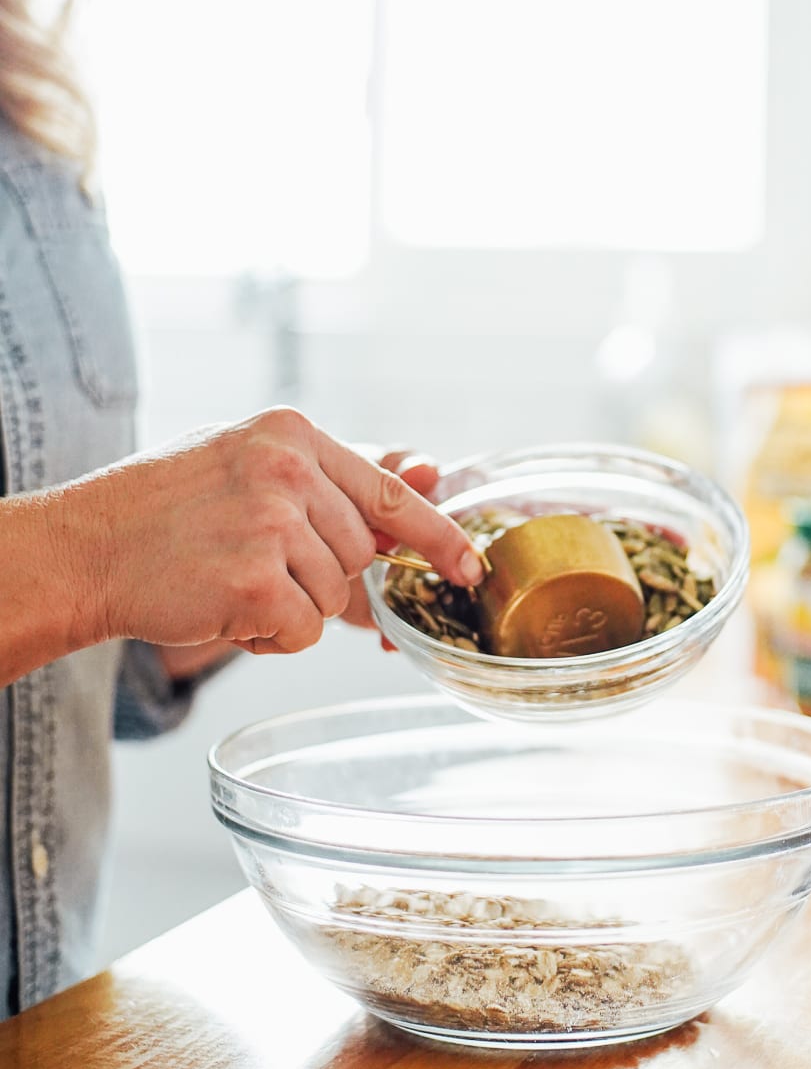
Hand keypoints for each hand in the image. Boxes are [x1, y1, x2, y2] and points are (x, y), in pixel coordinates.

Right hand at [69, 408, 483, 656]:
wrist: (83, 548)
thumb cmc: (166, 510)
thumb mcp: (247, 464)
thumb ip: (329, 479)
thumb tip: (431, 478)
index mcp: (290, 432)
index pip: (389, 490)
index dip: (437, 536)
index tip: (469, 567)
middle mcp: (287, 469)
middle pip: (360, 554)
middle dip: (321, 577)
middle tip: (256, 567)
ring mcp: (272, 523)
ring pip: (334, 596)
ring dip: (290, 607)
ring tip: (230, 582)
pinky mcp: (255, 579)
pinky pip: (303, 630)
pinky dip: (270, 636)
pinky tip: (223, 609)